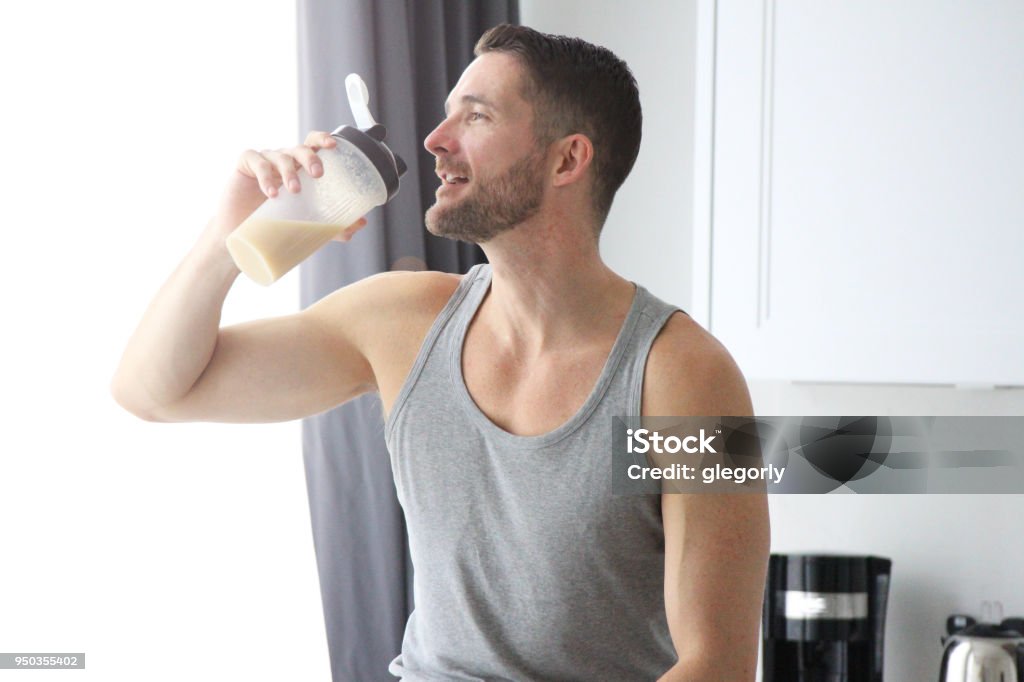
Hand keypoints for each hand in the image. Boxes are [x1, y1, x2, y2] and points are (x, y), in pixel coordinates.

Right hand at [211, 131, 366, 239]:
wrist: (242, 235)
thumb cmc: (275, 222)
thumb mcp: (306, 223)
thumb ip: (332, 223)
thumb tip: (360, 223)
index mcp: (300, 168)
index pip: (313, 144)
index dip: (323, 139)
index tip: (334, 145)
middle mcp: (284, 160)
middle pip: (299, 148)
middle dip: (310, 157)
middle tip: (318, 174)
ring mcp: (264, 161)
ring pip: (280, 156)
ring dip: (289, 172)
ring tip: (294, 191)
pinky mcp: (245, 165)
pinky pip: (257, 162)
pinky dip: (265, 176)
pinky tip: (271, 193)